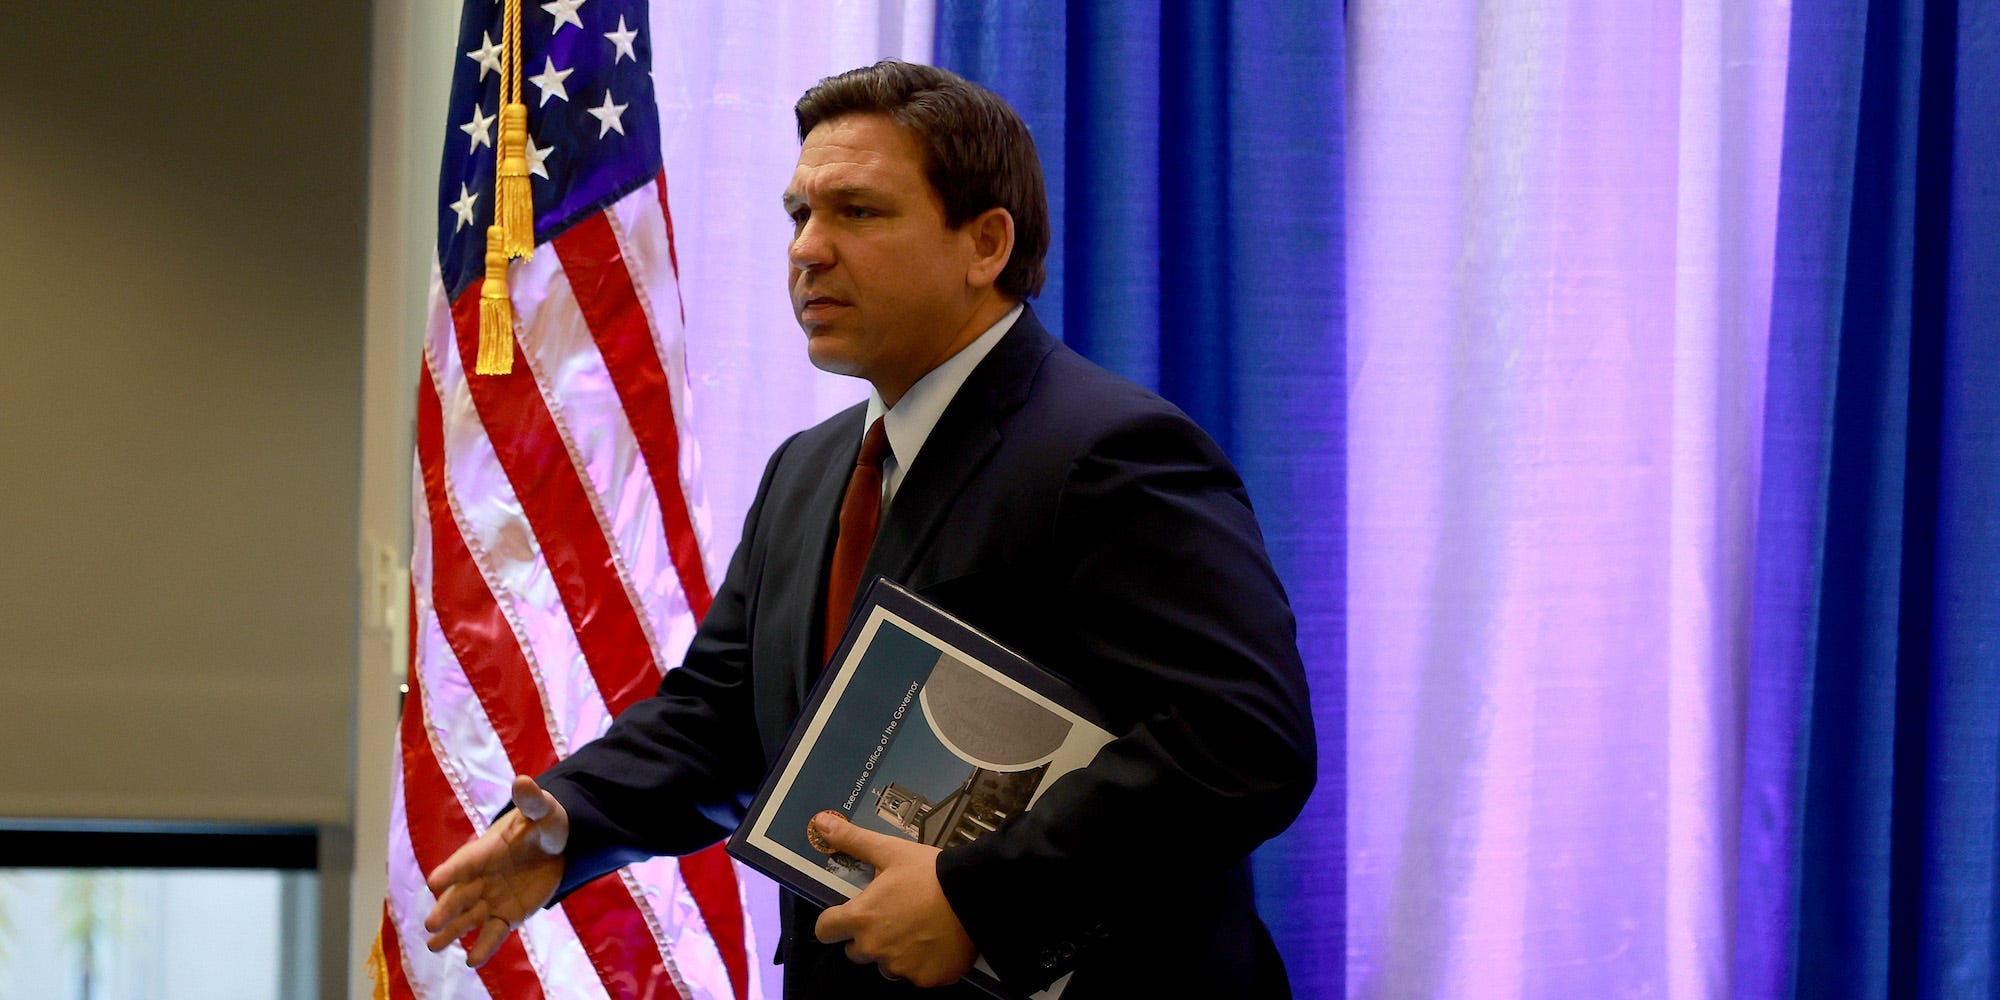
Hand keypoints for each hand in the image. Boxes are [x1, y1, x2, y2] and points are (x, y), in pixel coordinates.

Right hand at [422, 775, 569, 966]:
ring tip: (434, 947)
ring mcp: (492, 898)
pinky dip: (484, 946)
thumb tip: (523, 780)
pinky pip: (493, 933)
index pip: (465, 862)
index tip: (433, 883)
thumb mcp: (544, 812)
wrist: (557, 847)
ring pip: (469, 918)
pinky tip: (472, 961)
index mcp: (485, 851)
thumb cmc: (544, 825)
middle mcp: (482, 877)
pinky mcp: (507, 915)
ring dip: (452, 932)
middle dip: (445, 909)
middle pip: (459, 895)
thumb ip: (533, 801)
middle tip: (430, 924)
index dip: (450, 871)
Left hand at [811, 811, 977, 985]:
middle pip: (856, 951)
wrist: (975, 894)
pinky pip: (916, 975)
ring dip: (895, 952)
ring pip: (886, 965)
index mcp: (861, 918)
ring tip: (918, 928)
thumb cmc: (930, 873)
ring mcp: (901, 967)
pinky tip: (936, 942)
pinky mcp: (925, 979)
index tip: (850, 912)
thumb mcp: (890, 851)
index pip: (826, 930)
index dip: (835, 920)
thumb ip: (852, 840)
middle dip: (868, 936)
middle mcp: (875, 948)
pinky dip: (922, 963)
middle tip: (893, 915)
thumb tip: (821, 823)